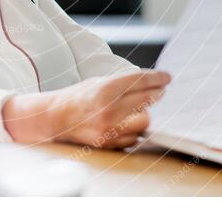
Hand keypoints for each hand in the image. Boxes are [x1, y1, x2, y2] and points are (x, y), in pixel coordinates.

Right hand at [3, 70, 171, 148]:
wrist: (54, 119)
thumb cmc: (77, 97)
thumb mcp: (97, 83)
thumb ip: (122, 84)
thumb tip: (150, 84)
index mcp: (104, 90)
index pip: (139, 82)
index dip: (157, 78)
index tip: (167, 77)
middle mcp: (108, 110)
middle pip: (146, 101)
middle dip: (156, 94)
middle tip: (160, 90)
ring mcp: (108, 130)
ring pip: (144, 121)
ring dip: (143, 113)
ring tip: (138, 108)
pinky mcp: (108, 144)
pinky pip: (133, 137)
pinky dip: (133, 130)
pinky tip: (126, 123)